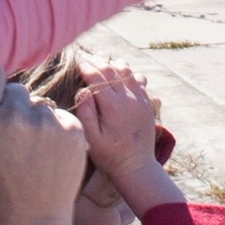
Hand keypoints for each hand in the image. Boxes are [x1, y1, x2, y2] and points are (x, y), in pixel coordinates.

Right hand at [0, 63, 85, 224]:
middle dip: (16, 110)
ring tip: (34, 154)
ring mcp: (46, 122)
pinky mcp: (72, 128)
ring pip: (40, 103)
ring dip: (38, 122)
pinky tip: (52, 157)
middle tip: (15, 145)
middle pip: (17, 90)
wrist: (34, 218)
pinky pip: (61, 117)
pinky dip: (59, 133)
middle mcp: (14, 115)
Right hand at [72, 64, 161, 191]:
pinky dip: (128, 73)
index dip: (86, 66)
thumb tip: (83, 90)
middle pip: (111, 70)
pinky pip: (139, 80)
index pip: (97, 76)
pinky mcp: (148, 104)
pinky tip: (120, 74)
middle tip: (84, 57)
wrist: (137, 167)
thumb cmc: (110, 156)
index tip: (76, 60)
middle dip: (96, 61)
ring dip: (113, 64)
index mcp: (113, 106)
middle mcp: (129, 98)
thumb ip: (87, 113)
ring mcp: (141, 100)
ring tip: (101, 62)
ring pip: (127, 71)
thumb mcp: (92, 139)